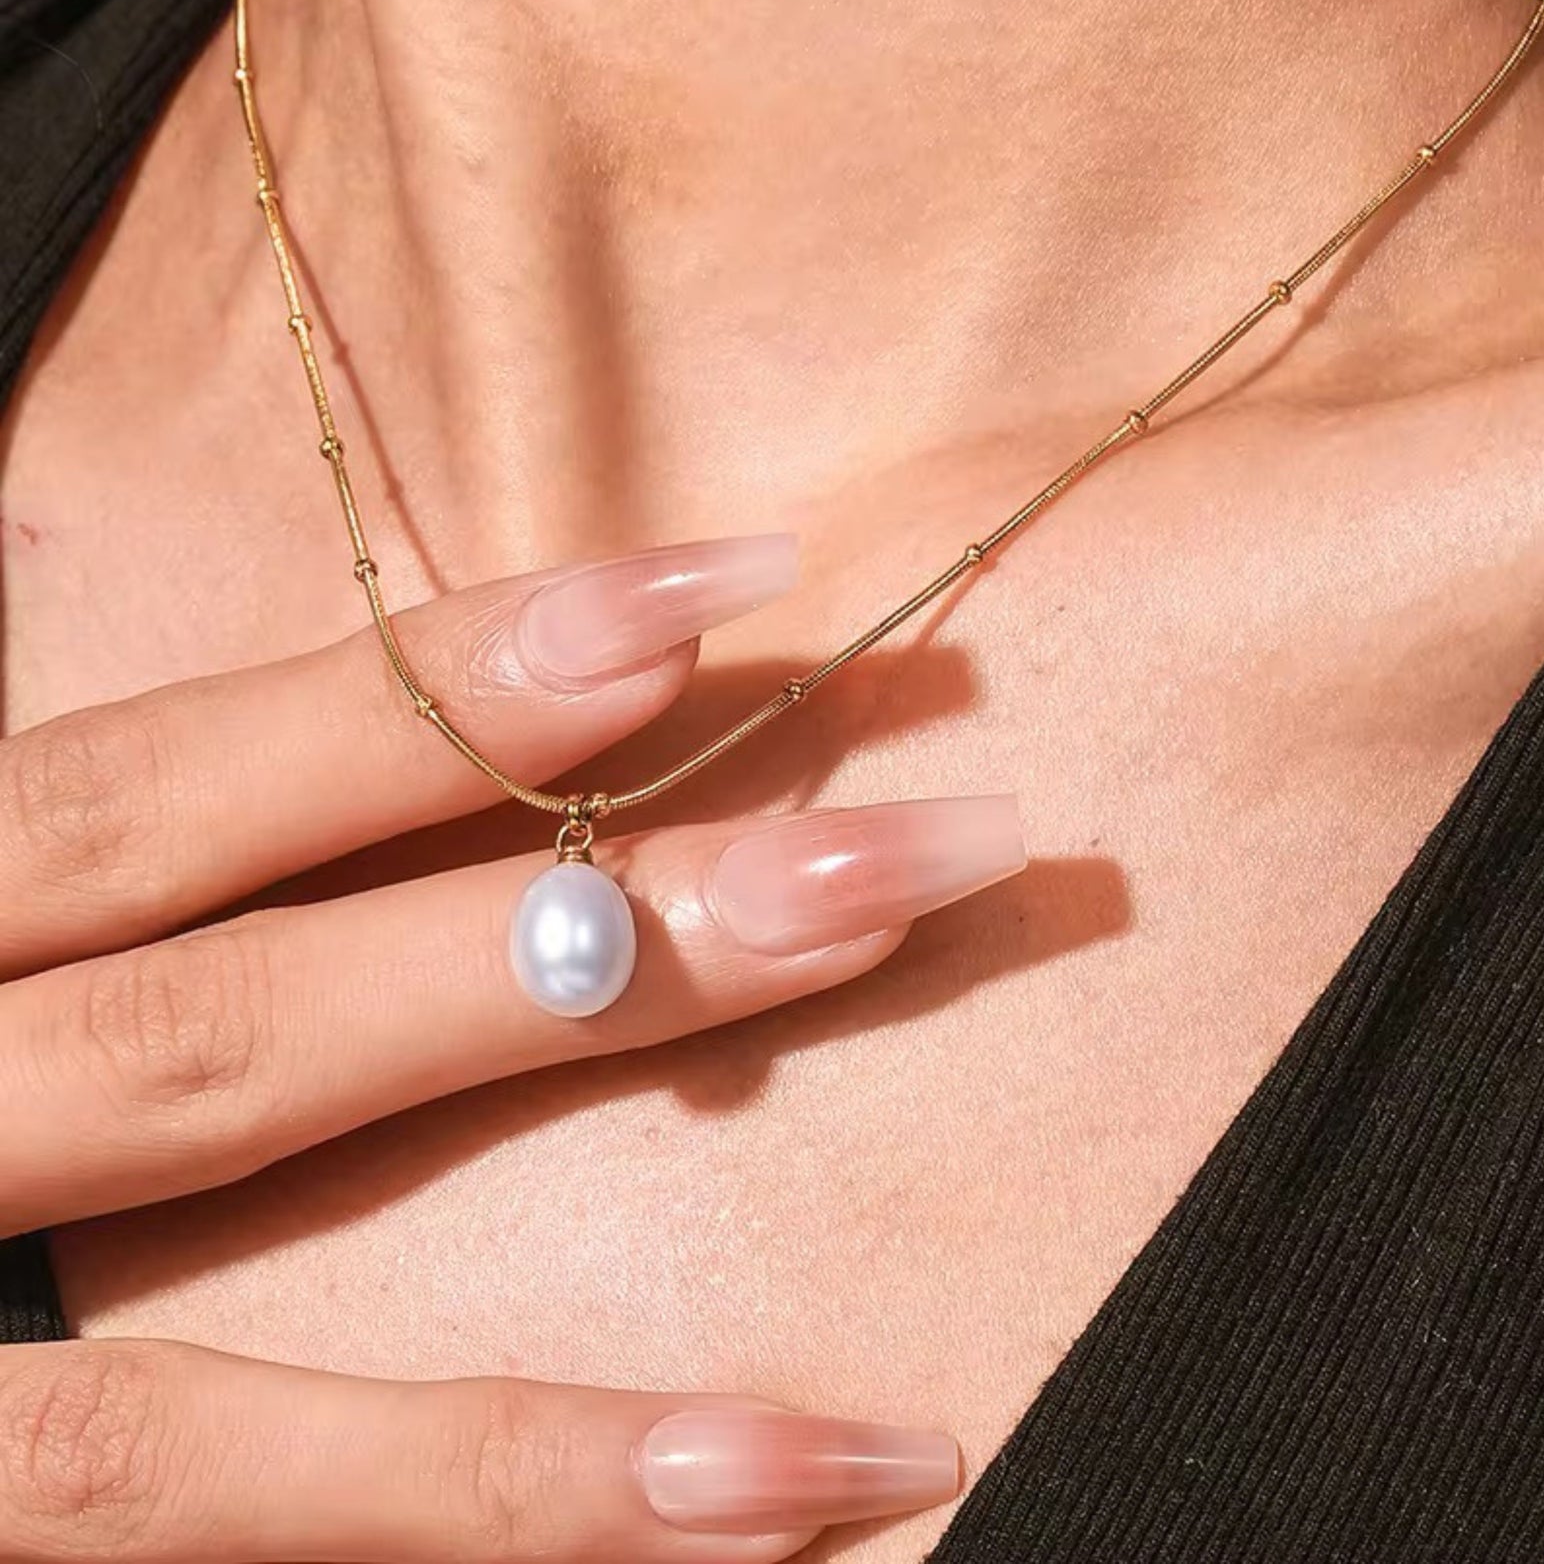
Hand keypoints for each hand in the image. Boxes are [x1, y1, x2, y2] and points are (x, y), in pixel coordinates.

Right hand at [0, 535, 1019, 1560]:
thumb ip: (70, 877)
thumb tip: (298, 786)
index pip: (185, 767)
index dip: (448, 677)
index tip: (721, 581)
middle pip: (270, 956)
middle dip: (620, 885)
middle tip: (945, 832)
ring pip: (242, 1167)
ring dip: (596, 1083)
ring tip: (895, 1014)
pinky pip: (205, 1493)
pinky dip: (507, 1491)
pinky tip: (777, 1474)